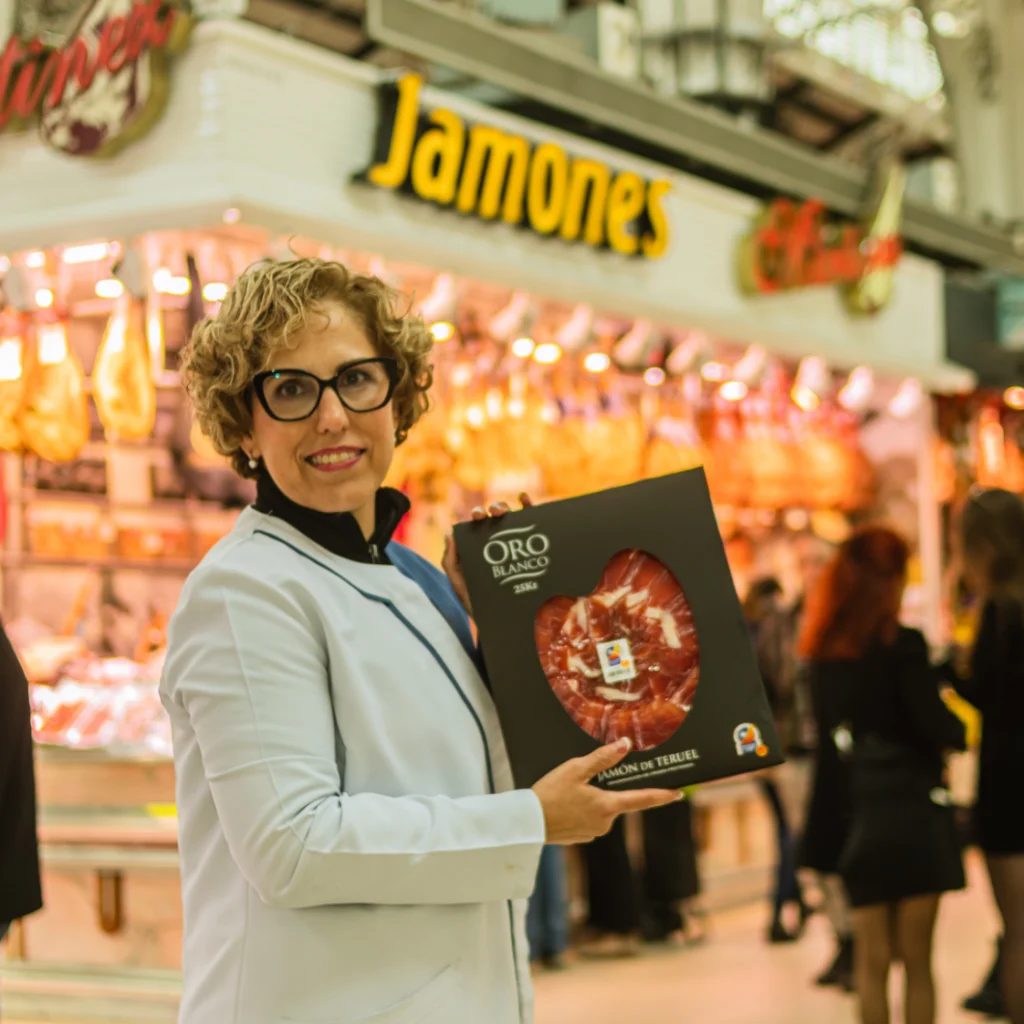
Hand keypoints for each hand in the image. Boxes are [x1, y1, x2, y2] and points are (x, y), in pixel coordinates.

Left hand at [443, 494, 533, 615]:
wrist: (505, 624)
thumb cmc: (481, 606)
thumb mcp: (461, 586)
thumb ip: (451, 563)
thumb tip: (449, 534)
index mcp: (481, 548)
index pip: (479, 526)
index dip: (478, 515)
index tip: (477, 517)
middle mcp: (499, 543)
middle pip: (496, 519)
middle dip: (493, 509)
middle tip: (492, 513)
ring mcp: (517, 544)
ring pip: (514, 518)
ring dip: (507, 507)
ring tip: (503, 511)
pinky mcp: (534, 548)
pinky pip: (534, 525)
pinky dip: (530, 506)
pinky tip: (525, 499)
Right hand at [531, 738, 683, 844]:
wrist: (527, 822)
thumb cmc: (550, 793)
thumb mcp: (575, 769)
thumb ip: (603, 758)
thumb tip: (625, 746)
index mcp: (607, 805)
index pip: (642, 799)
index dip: (662, 795)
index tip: (678, 793)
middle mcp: (605, 822)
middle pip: (616, 800)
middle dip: (605, 788)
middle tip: (583, 779)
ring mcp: (593, 831)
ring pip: (601, 809)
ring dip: (591, 799)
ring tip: (568, 790)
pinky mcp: (581, 836)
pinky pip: (589, 818)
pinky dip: (581, 809)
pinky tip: (565, 802)